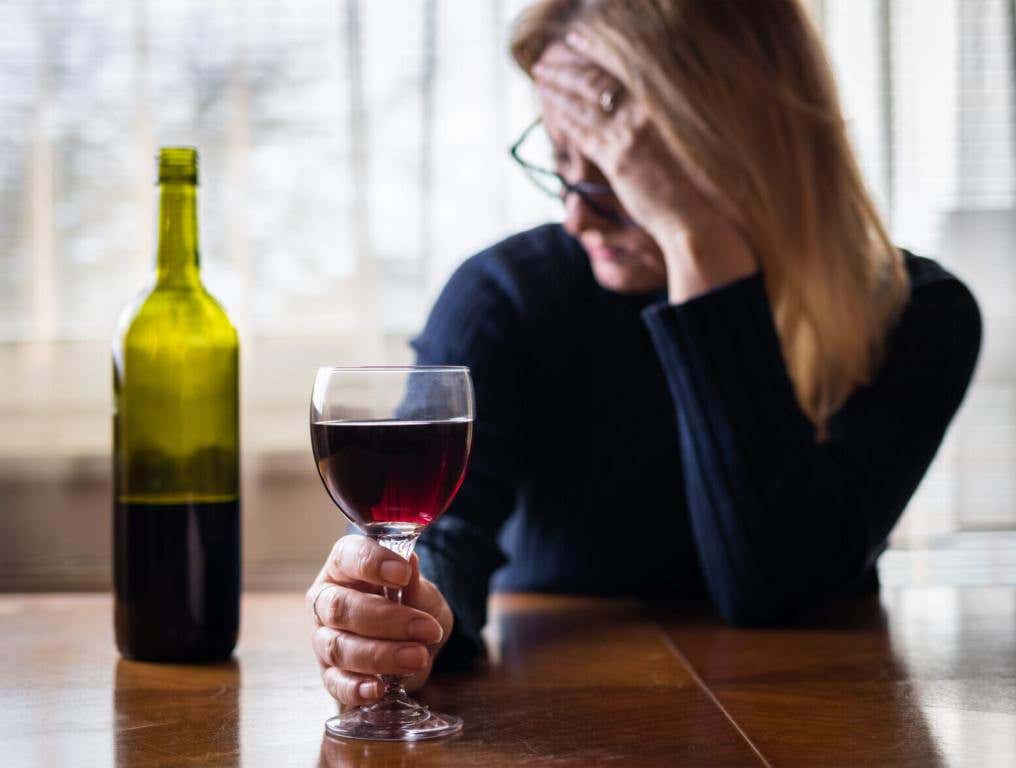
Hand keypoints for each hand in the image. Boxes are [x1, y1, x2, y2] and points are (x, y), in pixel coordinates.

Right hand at [306, 535, 452, 705]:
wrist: (410, 636)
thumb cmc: (408, 601)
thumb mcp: (420, 588)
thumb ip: (413, 582)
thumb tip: (411, 562)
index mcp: (343, 566)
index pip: (348, 557)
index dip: (372, 563)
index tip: (403, 572)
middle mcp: (325, 600)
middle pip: (340, 608)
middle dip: (386, 620)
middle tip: (425, 629)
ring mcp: (323, 638)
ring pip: (338, 647)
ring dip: (380, 656)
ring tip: (418, 657)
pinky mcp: (329, 673)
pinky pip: (335, 683)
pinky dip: (356, 687)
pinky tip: (378, 689)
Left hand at [532, 36, 755, 301]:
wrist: (701, 214)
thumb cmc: (695, 184)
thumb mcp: (678, 141)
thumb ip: (653, 123)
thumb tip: (636, 113)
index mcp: (661, 104)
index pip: (618, 71)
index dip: (592, 57)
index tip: (574, 48)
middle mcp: (646, 112)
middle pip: (596, 81)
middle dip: (566, 70)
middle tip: (545, 63)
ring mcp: (630, 134)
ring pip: (584, 105)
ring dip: (558, 90)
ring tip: (541, 78)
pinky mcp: (618, 159)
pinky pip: (582, 133)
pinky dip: (564, 119)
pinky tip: (551, 111)